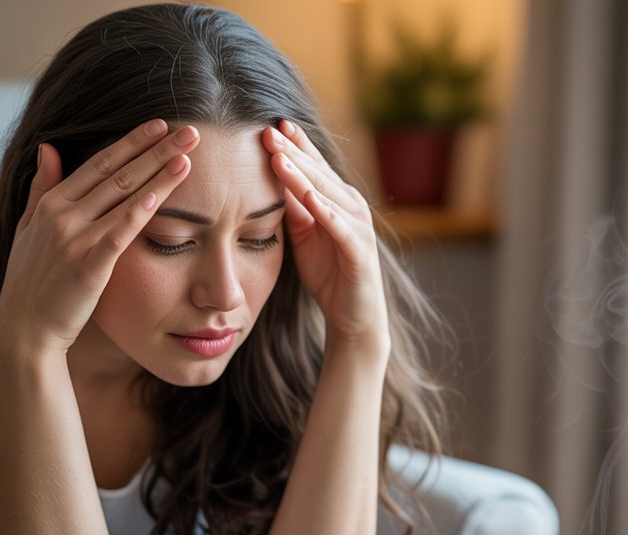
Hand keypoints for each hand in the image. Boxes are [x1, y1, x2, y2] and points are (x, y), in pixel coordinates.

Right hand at [0, 120, 199, 353]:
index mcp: (51, 204)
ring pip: (123, 198)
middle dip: (155, 149)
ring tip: (187, 155)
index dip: (131, 142)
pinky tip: (162, 196)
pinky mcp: (88, 267)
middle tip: (189, 131)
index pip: (99, 163)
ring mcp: (74, 240)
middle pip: (118, 174)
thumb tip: (48, 147)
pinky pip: (118, 234)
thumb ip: (42, 188)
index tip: (159, 125)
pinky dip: (138, 213)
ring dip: (158, 174)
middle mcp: (62, 215)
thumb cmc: (30, 282)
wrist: (24, 329)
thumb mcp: (27, 229)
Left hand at [262, 121, 389, 351]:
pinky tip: (308, 197)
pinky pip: (340, 228)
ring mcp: (357, 227)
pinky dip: (324, 211)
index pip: (313, 166)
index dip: (294, 145)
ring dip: (303, 174)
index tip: (270, 125)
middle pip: (318, 173)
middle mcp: (352, 206)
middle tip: (268, 131)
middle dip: (293, 151)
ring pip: (326, 194)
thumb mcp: (304, 236)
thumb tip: (271, 181)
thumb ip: (292, 209)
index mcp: (337, 200)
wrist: (353, 316)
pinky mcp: (359, 251)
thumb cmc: (328, 274)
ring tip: (280, 157)